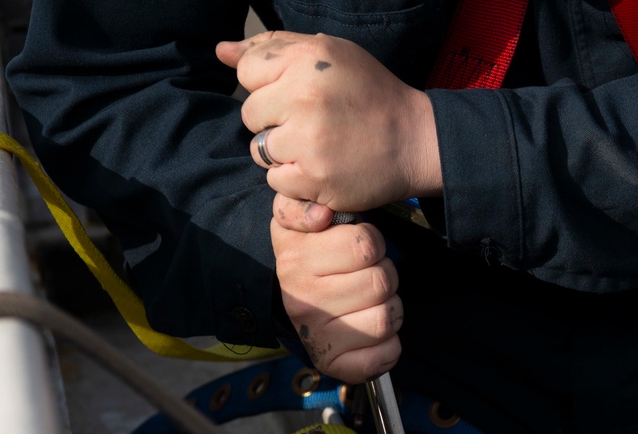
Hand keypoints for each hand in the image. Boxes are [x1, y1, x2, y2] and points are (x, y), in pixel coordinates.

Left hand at [217, 31, 441, 210]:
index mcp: (308, 59)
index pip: (247, 71)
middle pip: (250, 114)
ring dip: (282, 153)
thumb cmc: (370, 95)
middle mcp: (305, 96)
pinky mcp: (314, 178)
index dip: (269, 86)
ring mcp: (309, 140)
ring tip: (317, 147)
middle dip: (274, 122)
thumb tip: (221, 51)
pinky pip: (276, 181)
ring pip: (260, 150)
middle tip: (312, 125)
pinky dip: (295, 180)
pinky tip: (322, 168)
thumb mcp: (331, 55)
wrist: (416, 140)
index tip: (298, 96)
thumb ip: (274, 48)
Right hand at [271, 193, 403, 383]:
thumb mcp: (298, 218)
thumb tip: (321, 215)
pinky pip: (384, 354)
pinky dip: (390, 346)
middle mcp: (300, 299)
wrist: (293, 300)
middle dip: (385, 275)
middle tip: (367, 277)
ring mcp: (316, 335)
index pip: (365, 244)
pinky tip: (375, 334)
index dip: (372, 243)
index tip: (356, 249)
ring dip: (390, 308)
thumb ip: (303, 204)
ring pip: (387, 317)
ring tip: (371, 303)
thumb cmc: (312, 254)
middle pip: (382, 281)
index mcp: (295, 258)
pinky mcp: (332, 363)